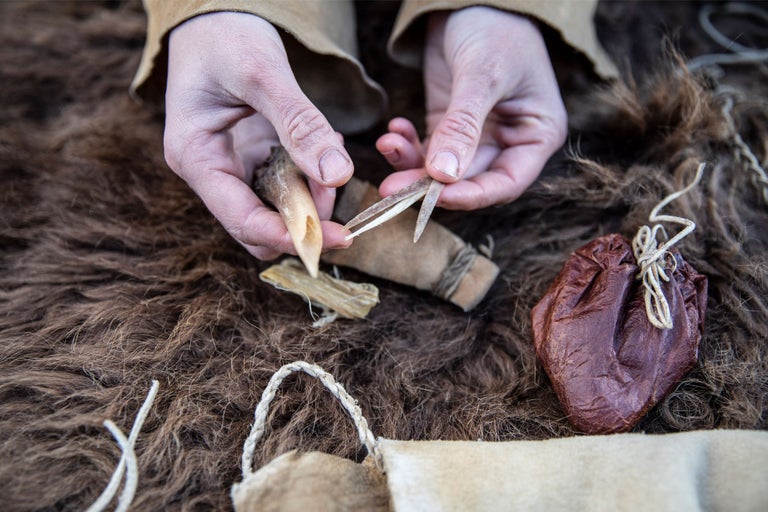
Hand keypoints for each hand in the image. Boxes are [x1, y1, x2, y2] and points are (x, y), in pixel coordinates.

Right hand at [164, 12, 351, 259]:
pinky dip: (311, 175)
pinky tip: (325, 144)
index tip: (338, 237)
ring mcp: (232, 166)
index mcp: (195, 157)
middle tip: (339, 186)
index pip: (241, 219)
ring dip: (313, 195)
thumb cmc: (226, 35)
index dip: (290, 236)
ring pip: (277, 208)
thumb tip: (339, 176)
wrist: (217, 11)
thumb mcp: (263, 73)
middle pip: (259, 226)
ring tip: (332, 148)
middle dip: (305, 218)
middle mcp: (211, 170)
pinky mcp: (252, 157)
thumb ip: (300, 124)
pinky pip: (286, 183)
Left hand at [377, 7, 567, 209]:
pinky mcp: (449, 125)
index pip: (506, 183)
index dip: (471, 196)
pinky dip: (407, 146)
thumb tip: (443, 176)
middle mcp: (509, 142)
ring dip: (412, 165)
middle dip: (429, 185)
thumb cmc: (496, 28)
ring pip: (443, 171)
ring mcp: (478, 136)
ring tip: (387, 147)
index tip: (435, 196)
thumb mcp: (481, 75)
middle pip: (469, 182)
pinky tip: (392, 131)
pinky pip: (427, 150)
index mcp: (537, 134)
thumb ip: (463, 126)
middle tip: (391, 188)